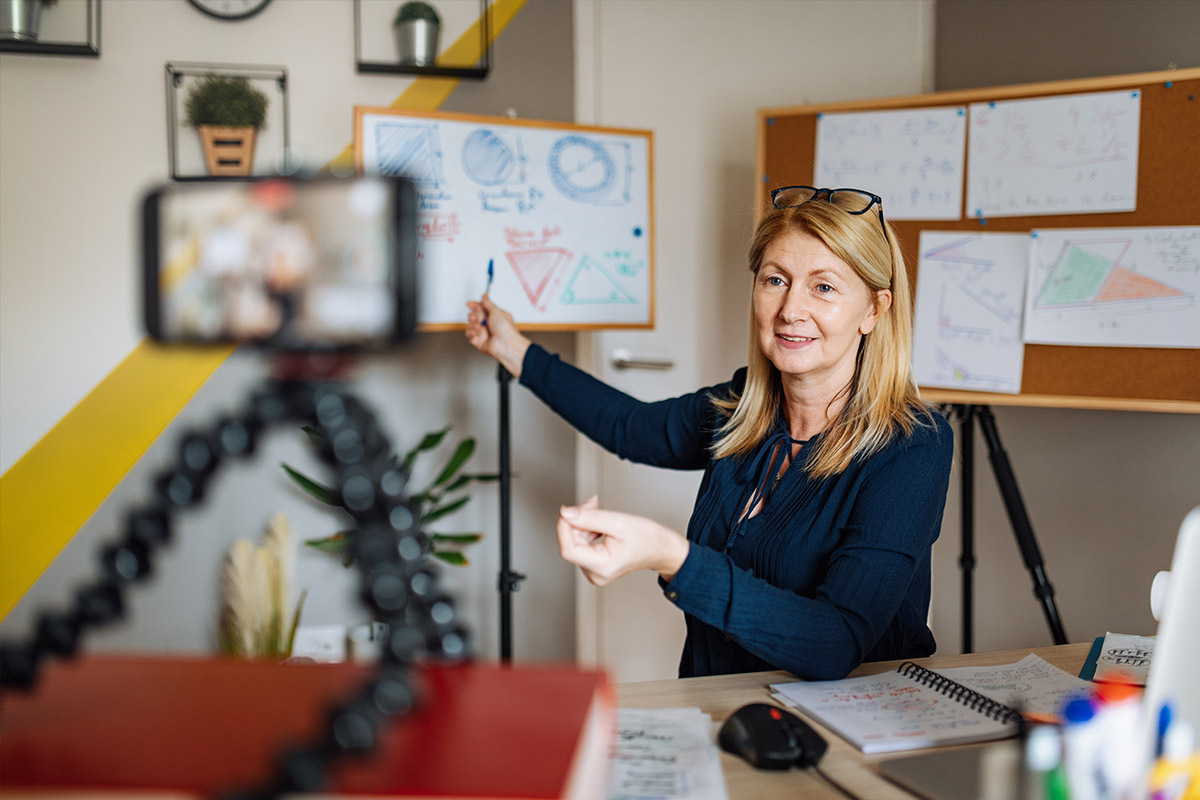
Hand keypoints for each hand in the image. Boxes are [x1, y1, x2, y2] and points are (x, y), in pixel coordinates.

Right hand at [465, 293, 529, 378]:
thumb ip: (487, 303)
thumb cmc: (505, 329)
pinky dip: (470, 333)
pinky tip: (476, 333)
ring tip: (479, 327)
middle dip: (474, 316)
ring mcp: (483, 333)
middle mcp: (488, 324)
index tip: (469, 304)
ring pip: (470, 325)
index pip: (481, 308)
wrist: (505, 345)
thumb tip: (484, 295)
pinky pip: (469, 335)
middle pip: (474, 316)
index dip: (475, 305)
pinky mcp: (478, 341)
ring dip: (473, 324)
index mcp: (494, 316)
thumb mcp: (496, 311)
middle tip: (479, 318)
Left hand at [556, 497, 689, 585]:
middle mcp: (595, 574)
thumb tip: (566, 513)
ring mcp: (595, 572)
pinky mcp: (595, 566)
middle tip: (591, 503)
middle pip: (572, 544)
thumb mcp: (618, 522)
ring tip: (599, 512)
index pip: (568, 549)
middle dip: (577, 521)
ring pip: (576, 542)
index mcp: (602, 567)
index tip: (568, 510)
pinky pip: (582, 545)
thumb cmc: (647, 538)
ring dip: (583, 524)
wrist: (662, 549)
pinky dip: (587, 530)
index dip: (564, 527)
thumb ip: (590, 518)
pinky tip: (599, 524)